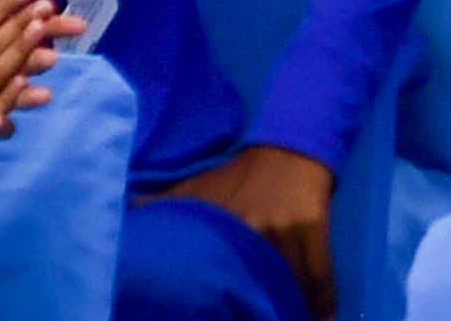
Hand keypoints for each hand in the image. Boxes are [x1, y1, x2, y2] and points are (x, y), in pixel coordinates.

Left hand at [162, 142, 340, 311]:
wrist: (290, 147)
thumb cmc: (239, 175)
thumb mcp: (198, 185)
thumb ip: (163, 203)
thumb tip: (126, 213)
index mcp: (220, 223)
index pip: (218, 276)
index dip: (218, 302)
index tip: (216, 315)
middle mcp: (251, 227)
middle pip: (252, 286)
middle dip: (254, 310)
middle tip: (252, 319)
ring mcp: (284, 229)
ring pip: (288, 284)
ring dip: (290, 309)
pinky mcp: (313, 226)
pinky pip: (319, 273)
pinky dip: (323, 299)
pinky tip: (324, 317)